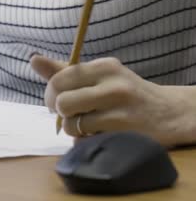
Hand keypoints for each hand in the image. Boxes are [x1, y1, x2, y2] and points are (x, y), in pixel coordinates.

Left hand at [30, 55, 195, 146]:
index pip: (59, 79)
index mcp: (104, 66)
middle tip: (70, 113)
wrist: (167, 112)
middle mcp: (114, 86)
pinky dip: (85, 140)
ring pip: (72, 125)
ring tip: (87, 123)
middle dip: (60, 112)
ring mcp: (121, 112)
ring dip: (73, 128)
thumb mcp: (98, 75)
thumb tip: (33, 59)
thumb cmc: (123, 92)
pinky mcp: (124, 134)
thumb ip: (64, 70)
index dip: (51, 93)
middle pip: (62, 103)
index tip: (58, 99)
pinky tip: (98, 133)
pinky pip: (86, 141)